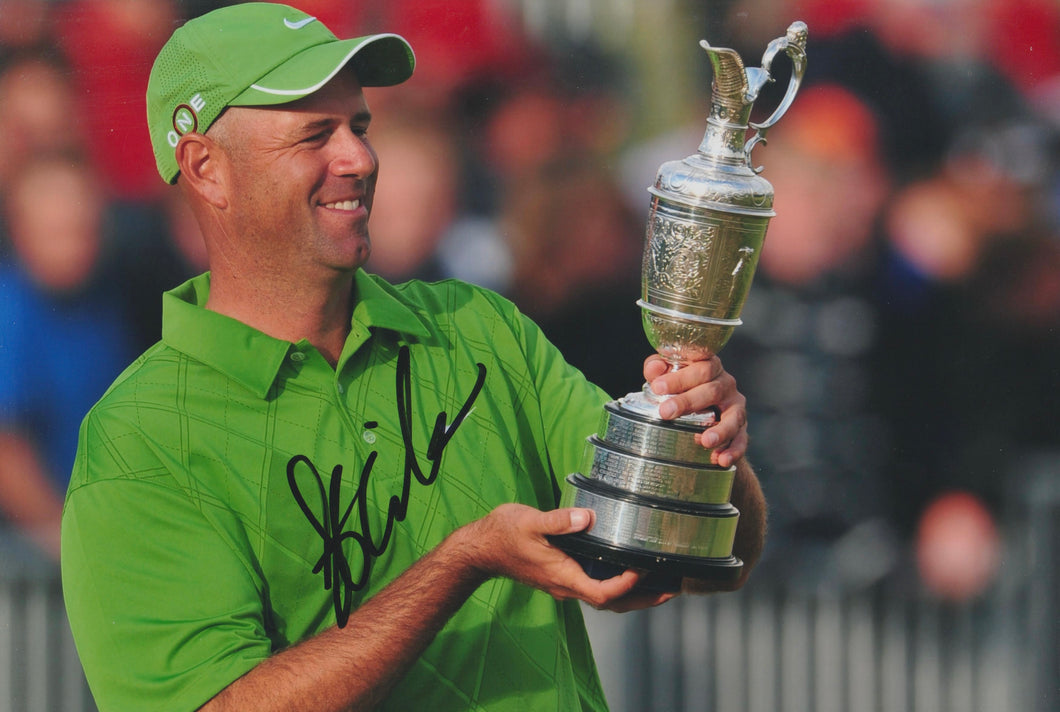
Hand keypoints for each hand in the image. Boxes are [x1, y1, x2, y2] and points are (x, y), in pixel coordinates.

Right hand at [466, 504, 676, 611]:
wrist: (481, 548)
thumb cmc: (503, 535)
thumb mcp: (530, 522)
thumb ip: (558, 521)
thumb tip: (587, 517)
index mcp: (563, 576)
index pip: (602, 593)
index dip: (626, 585)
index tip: (644, 569)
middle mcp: (567, 585)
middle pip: (612, 603)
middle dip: (643, 599)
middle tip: (671, 591)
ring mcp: (565, 583)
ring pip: (606, 598)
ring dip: (634, 595)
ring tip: (660, 585)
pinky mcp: (563, 576)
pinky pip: (596, 587)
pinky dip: (618, 585)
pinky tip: (628, 571)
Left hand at [642, 354, 747, 466]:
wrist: (704, 408)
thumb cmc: (682, 386)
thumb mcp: (668, 374)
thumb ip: (657, 368)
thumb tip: (654, 369)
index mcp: (710, 367)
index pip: (700, 368)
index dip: (680, 377)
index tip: (657, 387)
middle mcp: (726, 384)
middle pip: (712, 391)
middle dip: (688, 402)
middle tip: (666, 412)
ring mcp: (735, 407)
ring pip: (733, 417)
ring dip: (721, 430)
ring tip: (705, 441)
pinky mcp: (741, 428)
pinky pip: (742, 439)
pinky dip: (733, 450)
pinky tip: (721, 460)